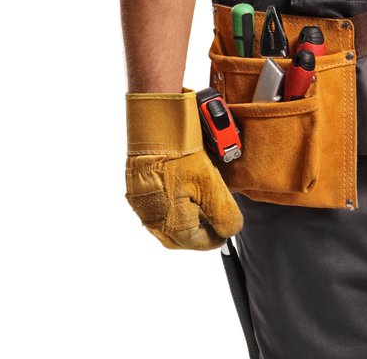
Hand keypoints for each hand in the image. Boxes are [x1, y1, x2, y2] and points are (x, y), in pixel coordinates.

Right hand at [125, 92, 242, 250]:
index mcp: (169, 224)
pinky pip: (156, 204)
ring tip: (202, 200)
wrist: (156, 124)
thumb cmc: (180, 153)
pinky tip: (183, 187)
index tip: (227, 227)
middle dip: (200, 231)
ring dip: (185, 217)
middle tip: (215, 217)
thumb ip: (225, 215)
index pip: (198, 243)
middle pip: (180, 237)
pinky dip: (172, 203)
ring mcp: (141, 204)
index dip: (217, 236)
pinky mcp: (136, 188)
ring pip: (166, 222)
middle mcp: (151, 219)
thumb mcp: (213, 186)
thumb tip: (230, 230)